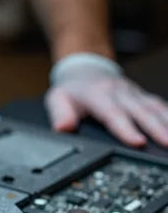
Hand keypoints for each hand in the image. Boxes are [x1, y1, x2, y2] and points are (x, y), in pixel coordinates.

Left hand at [45, 53, 167, 146]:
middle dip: (156, 129)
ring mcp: (132, 94)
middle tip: (167, 143)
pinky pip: (158, 105)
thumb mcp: (57, 99)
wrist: (84, 69)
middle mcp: (119, 93)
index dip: (126, 129)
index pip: (113, 114)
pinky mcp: (141, 96)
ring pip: (153, 108)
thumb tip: (63, 128)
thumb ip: (60, 114)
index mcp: (98, 95)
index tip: (137, 142)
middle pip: (140, 112)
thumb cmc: (72, 89)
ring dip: (166, 123)